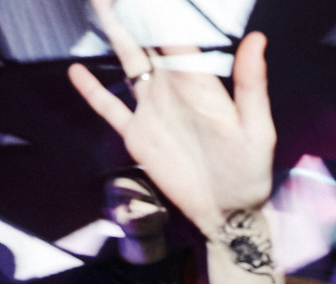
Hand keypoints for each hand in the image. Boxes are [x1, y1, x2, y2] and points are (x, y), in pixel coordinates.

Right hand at [68, 0, 275, 233]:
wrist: (229, 212)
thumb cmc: (250, 172)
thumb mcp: (258, 128)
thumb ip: (251, 84)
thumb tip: (258, 39)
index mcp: (201, 84)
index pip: (177, 36)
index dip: (160, 10)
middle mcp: (174, 90)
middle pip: (149, 40)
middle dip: (134, 12)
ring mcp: (154, 110)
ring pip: (129, 62)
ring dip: (115, 34)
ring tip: (100, 3)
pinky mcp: (139, 135)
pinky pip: (111, 108)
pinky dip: (93, 91)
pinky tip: (77, 71)